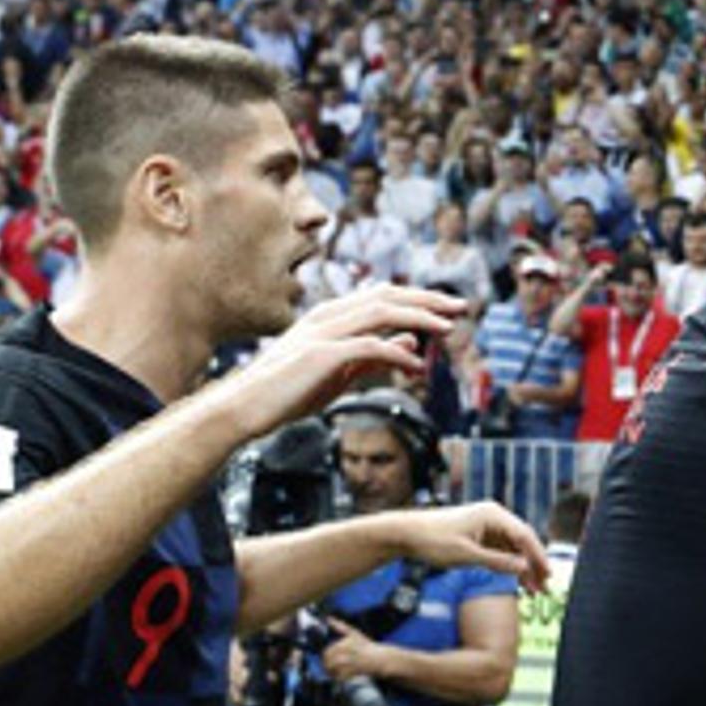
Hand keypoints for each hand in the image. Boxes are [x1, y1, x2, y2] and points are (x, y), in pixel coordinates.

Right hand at [218, 285, 468, 436]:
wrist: (243, 409)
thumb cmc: (287, 392)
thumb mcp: (340, 373)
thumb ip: (374, 357)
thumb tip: (411, 343)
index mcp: (329, 317)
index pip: (381, 296)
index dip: (418, 299)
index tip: (448, 307)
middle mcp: (327, 316)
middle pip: (387, 296)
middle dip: (428, 300)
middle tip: (462, 307)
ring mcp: (322, 334)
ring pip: (381, 312)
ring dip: (420, 318)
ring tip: (449, 328)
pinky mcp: (320, 356)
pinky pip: (369, 347)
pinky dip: (397, 354)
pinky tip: (418, 367)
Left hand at [316, 616, 388, 681]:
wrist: (380, 658)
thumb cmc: (367, 645)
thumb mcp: (353, 633)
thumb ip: (339, 626)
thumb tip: (328, 618)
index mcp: (343, 645)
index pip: (327, 652)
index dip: (325, 657)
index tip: (327, 659)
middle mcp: (345, 654)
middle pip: (328, 662)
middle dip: (326, 665)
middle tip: (329, 667)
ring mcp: (349, 664)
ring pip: (332, 670)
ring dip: (331, 672)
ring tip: (333, 672)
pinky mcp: (353, 672)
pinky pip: (340, 678)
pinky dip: (338, 678)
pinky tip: (340, 676)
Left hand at [392, 501, 550, 590]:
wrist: (406, 534)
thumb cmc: (433, 540)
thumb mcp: (466, 555)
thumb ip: (497, 562)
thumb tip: (524, 568)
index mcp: (492, 514)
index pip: (525, 535)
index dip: (538, 556)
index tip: (548, 575)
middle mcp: (494, 517)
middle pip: (523, 541)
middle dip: (534, 565)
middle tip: (545, 587)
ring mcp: (487, 526)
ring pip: (514, 548)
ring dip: (524, 568)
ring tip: (534, 590)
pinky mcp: (480, 535)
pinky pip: (503, 551)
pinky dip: (510, 566)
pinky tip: (518, 582)